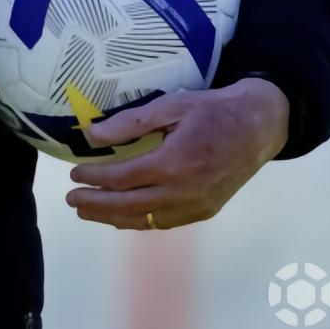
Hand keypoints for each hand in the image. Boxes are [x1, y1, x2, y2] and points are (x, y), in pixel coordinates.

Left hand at [64, 77, 289, 230]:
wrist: (258, 126)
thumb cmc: (212, 110)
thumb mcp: (171, 105)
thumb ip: (130, 123)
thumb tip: (91, 137)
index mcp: (175, 162)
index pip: (123, 178)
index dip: (95, 178)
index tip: (74, 173)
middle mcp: (185, 191)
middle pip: (130, 206)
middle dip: (96, 204)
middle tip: (71, 199)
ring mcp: (197, 206)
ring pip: (147, 220)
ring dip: (113, 218)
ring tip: (87, 212)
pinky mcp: (206, 211)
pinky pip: (165, 223)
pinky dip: (139, 222)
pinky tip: (121, 217)